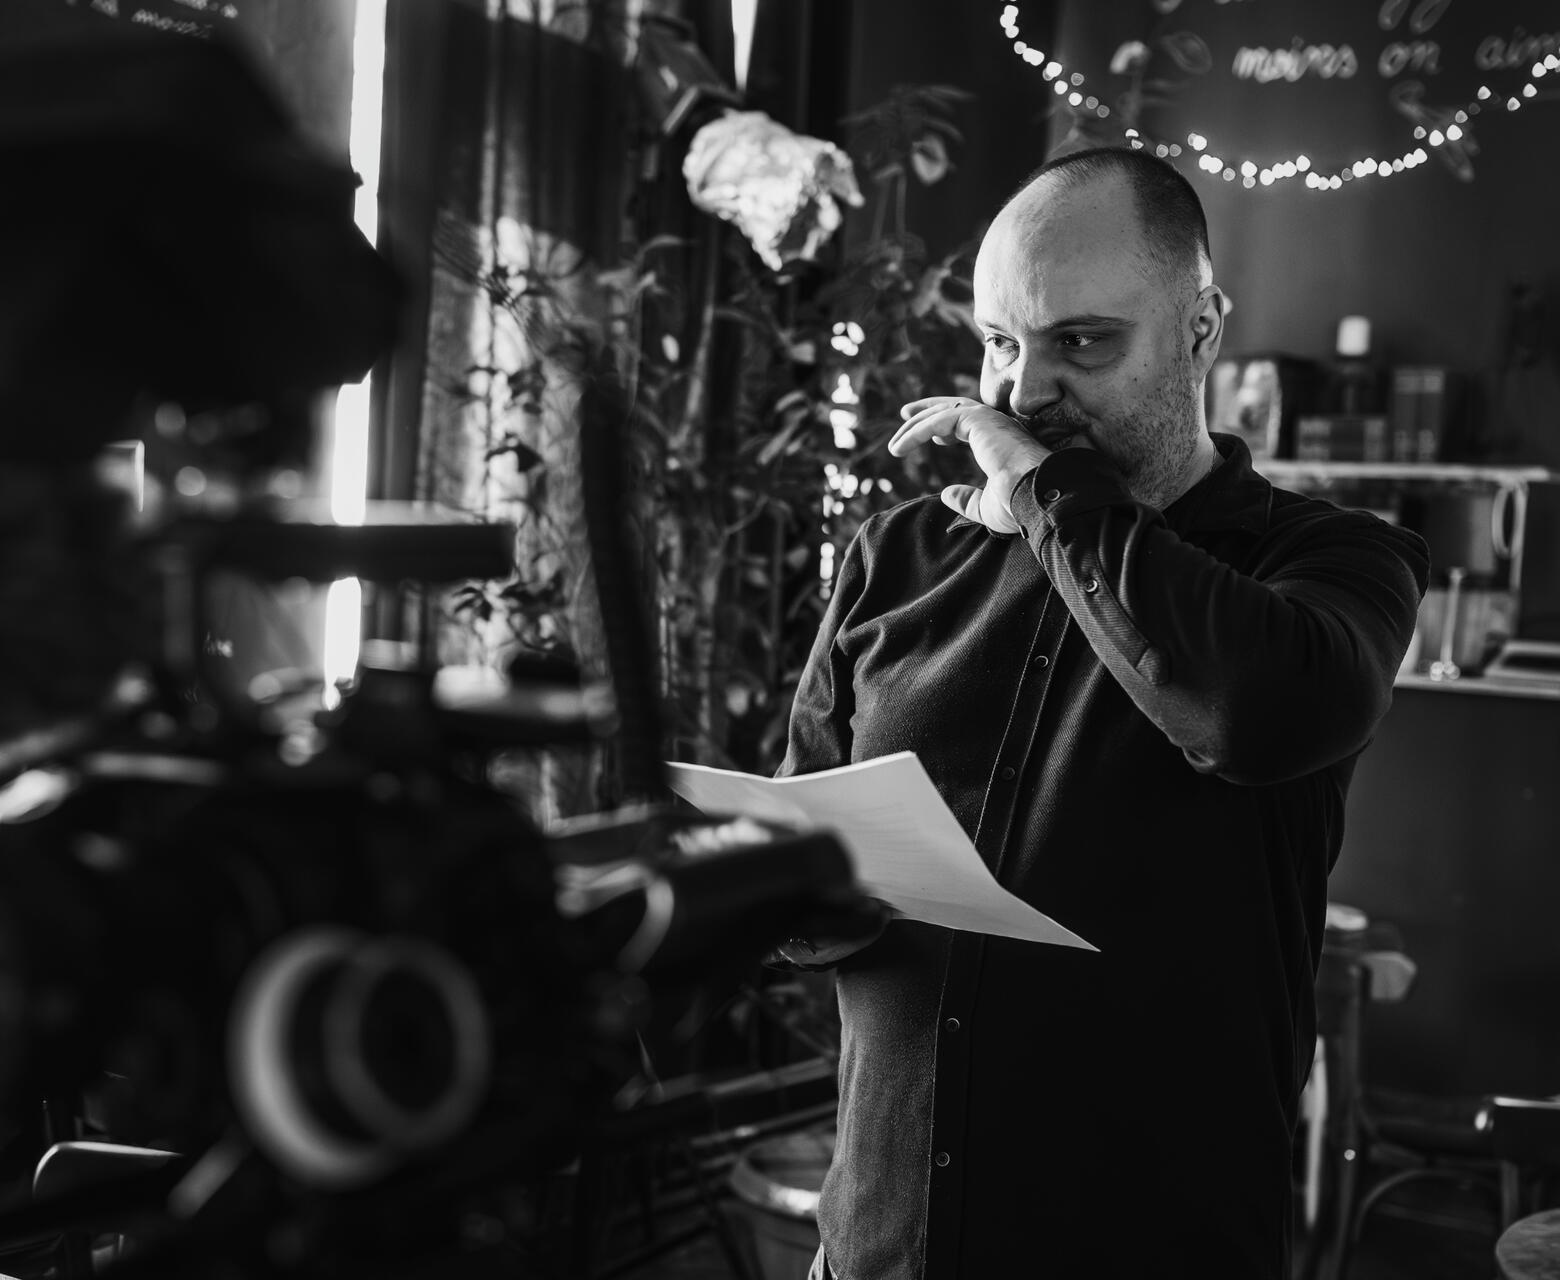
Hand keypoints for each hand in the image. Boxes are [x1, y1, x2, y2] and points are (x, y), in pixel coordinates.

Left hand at [888, 397, 1090, 534]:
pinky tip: (901, 446)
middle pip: (954, 408)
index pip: (968, 424)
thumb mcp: (987, 508)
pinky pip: (939, 420)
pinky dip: (917, 431)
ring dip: (916, 424)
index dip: (945, 426)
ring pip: (944, 412)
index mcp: (1000, 441)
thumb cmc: (1020, 505)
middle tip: (904, 414)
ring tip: (896, 445)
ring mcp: (989, 420)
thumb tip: (946, 494)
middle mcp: (996, 426)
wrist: (1038, 498)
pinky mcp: (979, 420)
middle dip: (927, 410)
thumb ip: (967, 500)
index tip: (931, 437)